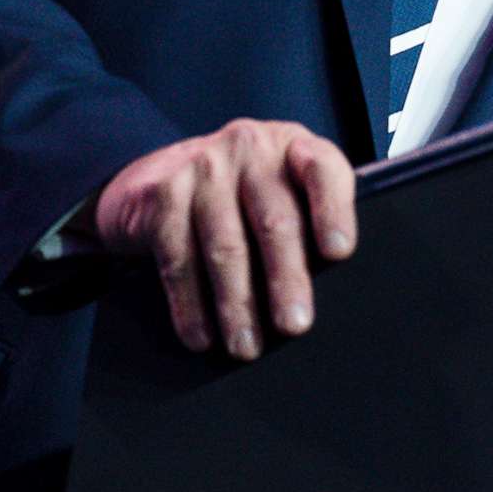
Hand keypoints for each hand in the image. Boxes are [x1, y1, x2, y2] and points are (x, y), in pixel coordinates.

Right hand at [94, 118, 357, 359]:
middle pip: (274, 220)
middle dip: (286, 279)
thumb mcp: (279, 187)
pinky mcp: (162, 194)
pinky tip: (201, 336)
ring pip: (226, 246)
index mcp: (291, 145)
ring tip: (246, 345)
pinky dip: (190, 305)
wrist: (153, 178)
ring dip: (237, 304)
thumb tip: (334, 291)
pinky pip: (179, 259)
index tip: (339, 252)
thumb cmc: (238, 195)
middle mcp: (248, 147)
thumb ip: (307, 218)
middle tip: (294, 326)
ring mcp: (202, 166)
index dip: (333, 210)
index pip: (322, 169)